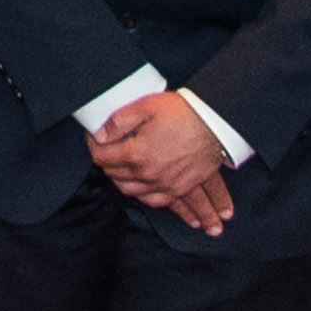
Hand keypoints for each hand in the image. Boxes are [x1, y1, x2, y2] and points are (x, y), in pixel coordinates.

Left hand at [90, 93, 236, 232]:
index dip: (94, 146)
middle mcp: (149, 175)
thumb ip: (118, 121)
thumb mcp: (145, 107)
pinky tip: (148, 197)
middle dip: (107, 164)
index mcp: (137, 154)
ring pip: (135, 193)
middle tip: (107, 153)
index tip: (93, 139)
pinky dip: (152, 201)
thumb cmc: (183, 113)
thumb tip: (100, 135)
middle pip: (116, 176)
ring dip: (124, 184)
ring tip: (120, 176)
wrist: (216, 123)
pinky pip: (164, 203)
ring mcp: (166, 184)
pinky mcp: (182, 188)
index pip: (103, 158)